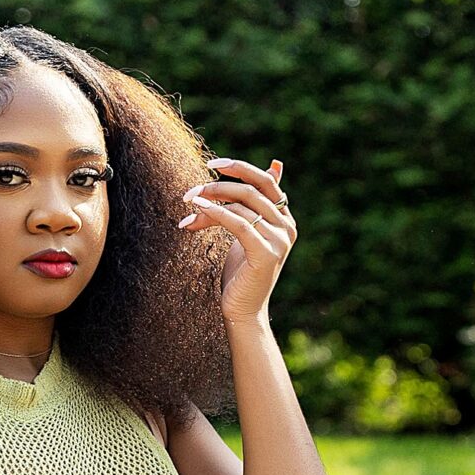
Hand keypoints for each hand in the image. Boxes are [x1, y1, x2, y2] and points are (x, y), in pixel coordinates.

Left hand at [179, 156, 294, 327]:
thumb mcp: (248, 231)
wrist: (242, 310)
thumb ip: (255, 203)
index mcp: (284, 219)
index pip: (265, 181)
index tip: (211, 164)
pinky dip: (215, 213)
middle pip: (251, 190)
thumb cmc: (240, 273)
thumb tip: (276, 164)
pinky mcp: (267, 253)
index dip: (239, 168)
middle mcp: (287, 227)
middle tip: (190, 192)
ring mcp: (280, 240)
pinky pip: (239, 223)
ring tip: (187, 206)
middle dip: (218, 186)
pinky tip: (196, 209)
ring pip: (242, 204)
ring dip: (210, 202)